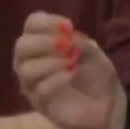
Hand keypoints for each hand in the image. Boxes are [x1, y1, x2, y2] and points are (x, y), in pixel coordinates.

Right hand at [13, 12, 125, 128]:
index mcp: (44, 43)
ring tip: (72, 60)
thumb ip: (80, 42)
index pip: (32, 24)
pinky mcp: (39, 103)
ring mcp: (33, 84)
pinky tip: (72, 74)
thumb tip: (66, 36)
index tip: (68, 26)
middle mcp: (32, 61)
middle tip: (66, 45)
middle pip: (22, 46)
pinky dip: (56, 78)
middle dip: (44, 42)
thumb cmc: (97, 76)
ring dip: (50, 61)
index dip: (46, 22)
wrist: (107, 107)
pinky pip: (38, 89)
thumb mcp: (94, 53)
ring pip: (26, 69)